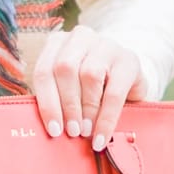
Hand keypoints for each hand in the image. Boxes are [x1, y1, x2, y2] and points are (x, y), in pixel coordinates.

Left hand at [32, 27, 142, 151]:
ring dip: (87, 109)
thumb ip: (57, 100)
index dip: (47, 103)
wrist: (128, 78)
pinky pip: (114, 92)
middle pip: (64, 69)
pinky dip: (106, 118)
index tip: (53, 130)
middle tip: (72, 131)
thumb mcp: (70, 89)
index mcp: (58, 43)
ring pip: (89, 75)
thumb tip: (52, 129)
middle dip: (67, 105)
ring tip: (86, 131)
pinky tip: (102, 135)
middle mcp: (80, 38)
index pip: (44, 71)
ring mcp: (106, 45)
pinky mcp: (128, 59)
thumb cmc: (91, 88)